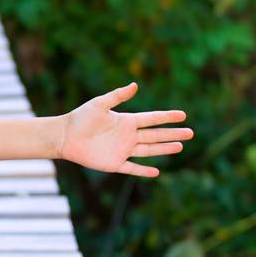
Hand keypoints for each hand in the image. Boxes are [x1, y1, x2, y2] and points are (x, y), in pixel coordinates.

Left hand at [58, 81, 192, 177]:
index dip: (167, 117)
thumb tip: (135, 84)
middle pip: (155, 135)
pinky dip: (144, 171)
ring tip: (181, 146)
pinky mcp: (114, 163)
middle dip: (173, 134)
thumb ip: (118, 96)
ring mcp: (122, 150)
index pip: (152, 119)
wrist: (64, 136)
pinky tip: (157, 172)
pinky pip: (132, 168)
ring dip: (164, 149)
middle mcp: (127, 136)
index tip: (183, 115)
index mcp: (126, 121)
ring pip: (149, 150)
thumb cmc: (80, 118)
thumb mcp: (100, 104)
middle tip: (191, 133)